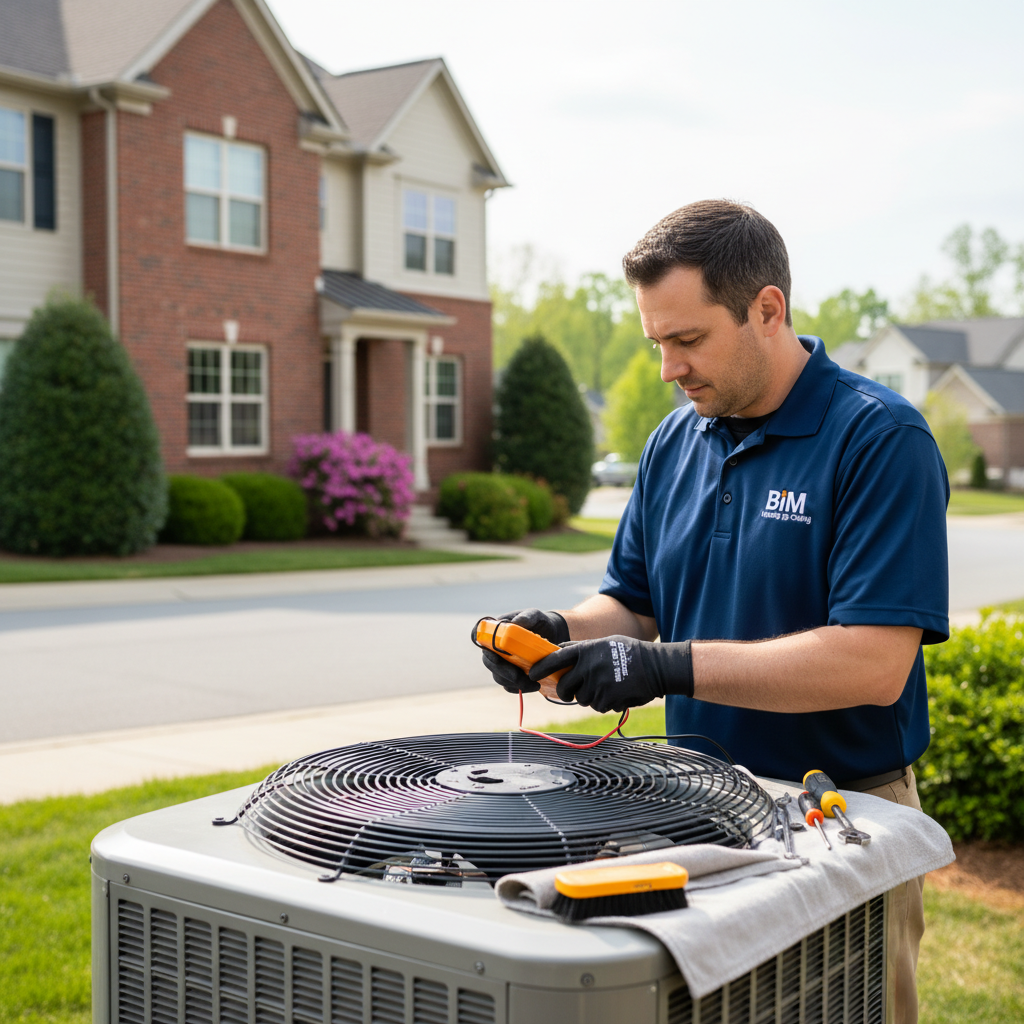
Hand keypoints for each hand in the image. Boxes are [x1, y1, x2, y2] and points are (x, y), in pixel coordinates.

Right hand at [478, 608, 569, 692]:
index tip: (496, 657)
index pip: (479, 638)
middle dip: (504, 672)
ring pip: (499, 677)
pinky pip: (508, 685)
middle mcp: (495, 648)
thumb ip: (527, 617)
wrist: (552, 634)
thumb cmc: (539, 622)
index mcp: (495, 631)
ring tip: (534, 684)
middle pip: (489, 662)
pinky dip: (518, 688)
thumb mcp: (535, 615)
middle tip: (521, 678)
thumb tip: (516, 624)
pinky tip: (533, 687)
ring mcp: (502, 662)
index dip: (484, 648)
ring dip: (513, 683)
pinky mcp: (510, 674)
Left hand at [529, 636, 693, 712]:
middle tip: (569, 692)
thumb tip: (559, 654)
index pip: (555, 658)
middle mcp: (588, 666)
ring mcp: (597, 683)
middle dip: (565, 692)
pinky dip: (605, 703)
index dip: (541, 667)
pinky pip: (598, 706)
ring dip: (590, 696)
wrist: (656, 666)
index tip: (532, 674)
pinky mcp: (607, 698)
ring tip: (606, 686)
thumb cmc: (630, 653)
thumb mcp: (604, 643)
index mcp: (586, 649)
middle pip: (564, 686)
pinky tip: (616, 693)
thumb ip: (582, 650)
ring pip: (582, 698)